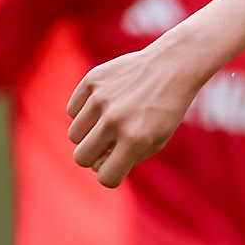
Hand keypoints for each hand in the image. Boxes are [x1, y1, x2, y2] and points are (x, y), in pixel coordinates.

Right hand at [66, 43, 202, 187]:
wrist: (171, 67)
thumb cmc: (165, 109)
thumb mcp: (157, 140)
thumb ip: (128, 158)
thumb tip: (97, 165)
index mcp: (135, 140)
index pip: (106, 177)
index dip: (110, 174)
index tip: (117, 163)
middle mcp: (115, 120)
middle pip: (82, 158)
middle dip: (93, 157)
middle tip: (107, 145)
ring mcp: (101, 99)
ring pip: (74, 135)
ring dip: (88, 134)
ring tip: (107, 122)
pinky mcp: (92, 81)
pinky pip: (72, 111)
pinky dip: (84, 112)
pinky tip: (103, 104)